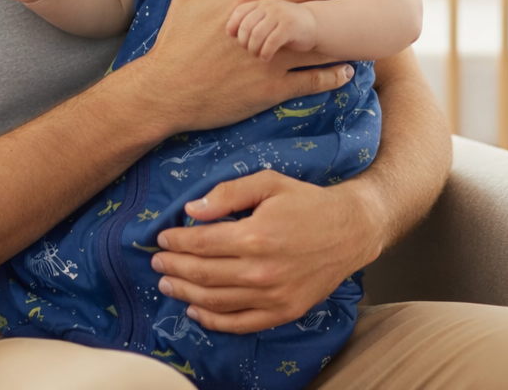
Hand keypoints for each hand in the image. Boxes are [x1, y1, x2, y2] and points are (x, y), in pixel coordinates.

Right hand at [136, 0, 353, 132]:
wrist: (166, 90)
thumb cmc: (175, 40)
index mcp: (250, 3)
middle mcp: (268, 30)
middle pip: (320, 15)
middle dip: (344, 8)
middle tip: (366, 4)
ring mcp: (273, 62)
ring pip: (322, 49)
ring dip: (345, 43)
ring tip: (365, 37)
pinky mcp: (272, 90)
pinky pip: (313, 82)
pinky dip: (334, 76)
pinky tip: (347, 72)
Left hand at [150, 171, 381, 333]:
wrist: (349, 230)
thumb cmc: (306, 202)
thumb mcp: (268, 183)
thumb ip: (229, 193)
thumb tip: (193, 209)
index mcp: (255, 236)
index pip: (202, 243)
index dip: (177, 241)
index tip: (162, 238)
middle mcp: (261, 270)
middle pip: (204, 273)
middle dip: (174, 267)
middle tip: (157, 262)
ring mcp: (272, 296)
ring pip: (216, 301)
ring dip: (186, 293)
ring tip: (167, 283)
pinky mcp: (283, 312)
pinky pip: (240, 323)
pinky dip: (214, 321)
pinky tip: (196, 311)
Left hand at [226, 0, 317, 60]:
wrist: (313, 24)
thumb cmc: (283, 26)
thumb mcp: (266, 18)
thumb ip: (250, 21)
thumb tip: (228, 33)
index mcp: (261, 3)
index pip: (239, 12)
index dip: (233, 26)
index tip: (232, 38)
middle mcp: (269, 6)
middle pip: (246, 25)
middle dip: (244, 41)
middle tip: (248, 50)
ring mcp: (280, 15)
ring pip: (257, 34)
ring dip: (254, 49)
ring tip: (257, 55)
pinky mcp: (290, 27)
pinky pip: (271, 42)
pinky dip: (265, 53)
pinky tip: (266, 58)